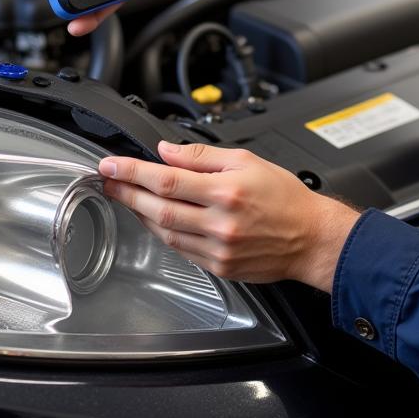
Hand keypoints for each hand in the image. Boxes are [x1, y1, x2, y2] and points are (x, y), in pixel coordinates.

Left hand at [98, 141, 359, 290]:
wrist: (310, 237)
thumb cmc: (285, 197)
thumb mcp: (247, 160)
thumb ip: (203, 156)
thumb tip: (168, 151)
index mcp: (226, 191)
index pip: (167, 178)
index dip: (133, 171)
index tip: (111, 165)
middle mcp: (219, 222)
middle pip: (158, 208)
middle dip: (126, 192)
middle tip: (108, 181)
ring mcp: (217, 248)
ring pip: (164, 231)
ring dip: (140, 213)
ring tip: (128, 197)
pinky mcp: (218, 266)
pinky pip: (180, 249)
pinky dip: (162, 233)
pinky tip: (155, 220)